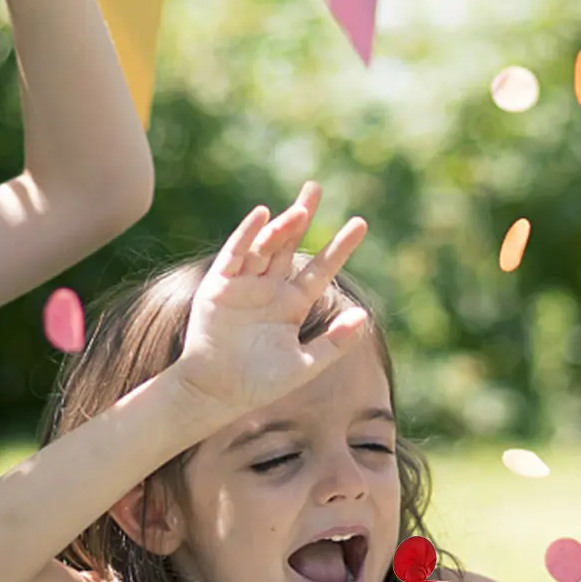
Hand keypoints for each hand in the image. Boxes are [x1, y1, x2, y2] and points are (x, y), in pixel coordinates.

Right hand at [173, 182, 369, 419]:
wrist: (216, 393)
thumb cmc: (259, 384)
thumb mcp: (304, 365)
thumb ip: (334, 343)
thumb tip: (364, 316)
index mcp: (291, 305)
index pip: (320, 269)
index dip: (339, 248)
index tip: (360, 224)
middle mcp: (268, 289)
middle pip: (289, 245)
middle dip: (302, 216)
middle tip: (315, 187)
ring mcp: (243, 285)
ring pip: (264, 246)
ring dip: (281, 227)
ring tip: (301, 210)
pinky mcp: (219, 286)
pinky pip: (234, 254)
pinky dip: (247, 235)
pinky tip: (262, 215)